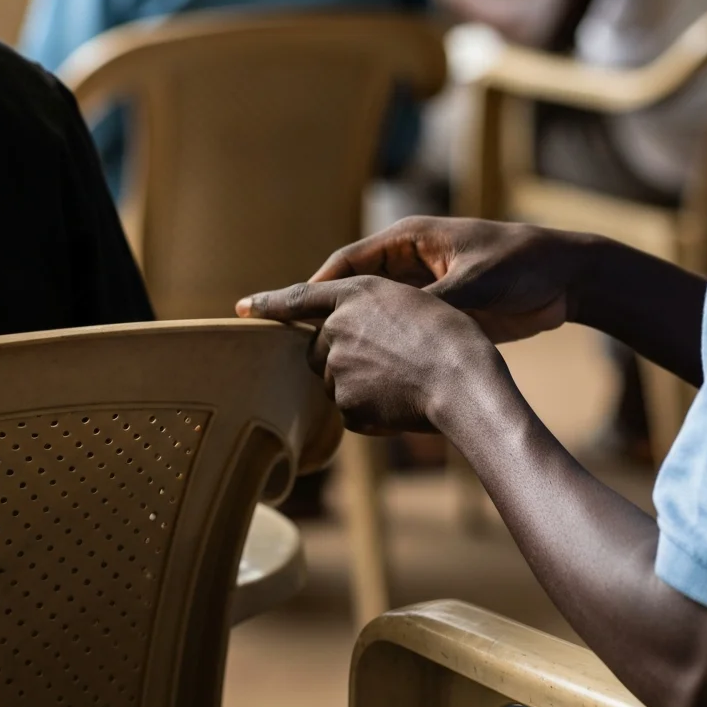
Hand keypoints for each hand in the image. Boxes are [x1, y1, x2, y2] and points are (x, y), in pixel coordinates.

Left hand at [237, 276, 507, 435]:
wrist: (463, 379)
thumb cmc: (451, 338)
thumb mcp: (413, 304)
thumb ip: (370, 313)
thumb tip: (342, 336)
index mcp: (357, 294)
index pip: (301, 297)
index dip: (271, 302)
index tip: (244, 307)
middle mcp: (338, 327)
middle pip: (319, 350)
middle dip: (341, 359)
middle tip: (388, 364)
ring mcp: (338, 367)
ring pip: (336, 382)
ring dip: (359, 386)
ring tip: (403, 382)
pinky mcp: (346, 404)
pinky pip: (351, 412)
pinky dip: (372, 412)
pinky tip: (402, 404)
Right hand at [302, 217, 588, 344]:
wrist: (568, 278)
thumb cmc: (521, 265)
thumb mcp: (474, 283)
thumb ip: (432, 304)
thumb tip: (389, 331)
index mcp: (410, 239)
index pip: (346, 264)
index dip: (309, 287)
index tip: (277, 312)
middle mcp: (410, 262)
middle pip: (352, 289)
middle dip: (320, 314)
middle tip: (284, 345)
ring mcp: (424, 288)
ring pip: (372, 313)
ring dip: (347, 333)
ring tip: (313, 363)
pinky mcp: (441, 311)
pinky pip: (399, 330)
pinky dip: (379, 346)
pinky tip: (360, 372)